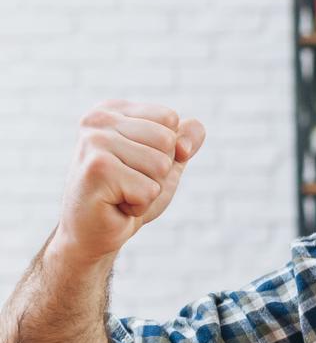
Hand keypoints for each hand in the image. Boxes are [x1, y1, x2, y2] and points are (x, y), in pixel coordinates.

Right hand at [52, 101, 206, 266]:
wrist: (93, 232)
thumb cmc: (128, 194)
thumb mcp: (165, 163)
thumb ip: (183, 140)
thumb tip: (194, 131)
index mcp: (113, 110)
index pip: (170, 119)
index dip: (168, 150)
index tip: (137, 164)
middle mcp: (98, 120)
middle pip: (168, 141)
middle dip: (159, 172)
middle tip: (129, 182)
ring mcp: (94, 143)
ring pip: (161, 165)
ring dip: (149, 189)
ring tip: (121, 193)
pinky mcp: (96, 170)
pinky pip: (149, 190)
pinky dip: (139, 205)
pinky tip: (115, 204)